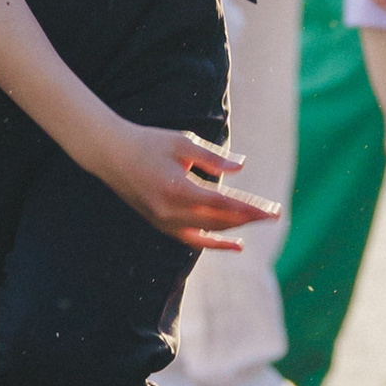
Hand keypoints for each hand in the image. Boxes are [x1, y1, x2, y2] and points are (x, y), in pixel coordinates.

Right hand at [93, 116, 277, 249]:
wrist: (110, 154)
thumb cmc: (149, 142)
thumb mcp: (182, 143)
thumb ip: (213, 158)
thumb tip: (241, 167)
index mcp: (178, 189)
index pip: (224, 205)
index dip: (251, 209)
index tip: (273, 211)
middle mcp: (171, 212)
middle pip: (221, 221)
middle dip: (250, 218)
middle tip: (275, 214)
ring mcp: (165, 222)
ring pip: (209, 232)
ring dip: (236, 230)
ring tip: (258, 224)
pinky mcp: (161, 225)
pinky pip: (193, 239)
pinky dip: (215, 242)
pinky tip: (235, 243)